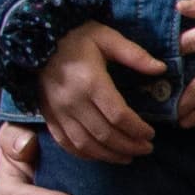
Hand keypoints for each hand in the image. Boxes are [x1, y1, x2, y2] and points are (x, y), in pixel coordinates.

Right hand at [36, 21, 162, 163]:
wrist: (34, 39)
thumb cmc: (75, 37)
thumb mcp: (107, 38)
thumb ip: (134, 55)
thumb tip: (161, 68)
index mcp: (91, 82)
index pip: (119, 116)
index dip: (138, 129)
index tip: (151, 134)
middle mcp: (73, 102)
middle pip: (105, 134)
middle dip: (130, 145)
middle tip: (147, 148)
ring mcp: (58, 112)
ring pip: (86, 144)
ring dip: (110, 155)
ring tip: (129, 156)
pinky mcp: (48, 117)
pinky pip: (67, 143)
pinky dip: (85, 154)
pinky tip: (101, 155)